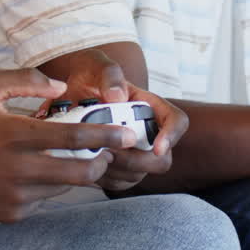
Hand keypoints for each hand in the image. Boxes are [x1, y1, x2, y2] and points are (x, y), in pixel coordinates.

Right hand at [0, 69, 136, 222]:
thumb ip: (25, 80)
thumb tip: (61, 87)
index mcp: (15, 135)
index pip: (74, 137)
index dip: (106, 136)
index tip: (128, 134)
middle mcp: (19, 169)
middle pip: (81, 172)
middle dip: (103, 162)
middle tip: (110, 152)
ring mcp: (16, 195)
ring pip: (64, 187)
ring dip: (74, 173)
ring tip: (70, 157)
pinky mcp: (11, 213)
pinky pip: (44, 200)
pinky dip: (48, 186)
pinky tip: (34, 172)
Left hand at [37, 50, 188, 192]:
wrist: (72, 91)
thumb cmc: (92, 75)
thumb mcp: (99, 66)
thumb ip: (110, 76)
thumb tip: (117, 98)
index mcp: (151, 106)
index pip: (177, 122)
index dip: (172, 136)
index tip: (157, 147)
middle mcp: (148, 132)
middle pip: (161, 160)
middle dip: (136, 161)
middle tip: (108, 151)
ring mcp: (135, 152)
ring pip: (138, 174)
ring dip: (115, 169)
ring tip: (91, 153)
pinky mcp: (118, 167)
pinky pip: (118, 183)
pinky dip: (102, 177)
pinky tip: (86, 162)